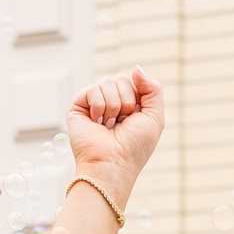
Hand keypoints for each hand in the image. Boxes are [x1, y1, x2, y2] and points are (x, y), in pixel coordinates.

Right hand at [67, 67, 164, 208]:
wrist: (112, 165)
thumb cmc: (134, 148)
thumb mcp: (154, 117)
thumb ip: (153, 89)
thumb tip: (136, 68)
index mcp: (128, 105)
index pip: (134, 81)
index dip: (138, 97)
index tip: (135, 118)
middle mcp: (111, 103)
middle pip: (121, 79)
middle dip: (126, 101)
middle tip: (121, 124)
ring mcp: (94, 104)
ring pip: (107, 82)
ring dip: (113, 106)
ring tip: (108, 126)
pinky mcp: (78, 107)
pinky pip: (92, 89)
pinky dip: (99, 107)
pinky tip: (97, 123)